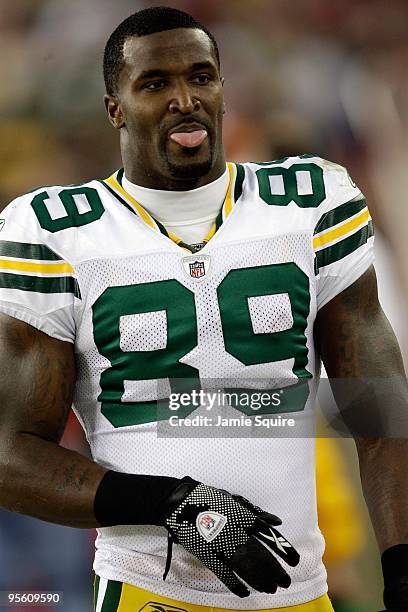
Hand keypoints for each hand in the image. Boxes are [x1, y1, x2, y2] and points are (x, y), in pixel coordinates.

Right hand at [163, 477, 299, 596]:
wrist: (181, 502)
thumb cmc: (210, 498)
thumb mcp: (235, 500)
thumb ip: (256, 512)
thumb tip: (277, 521)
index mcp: (244, 518)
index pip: (269, 536)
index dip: (283, 549)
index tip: (295, 561)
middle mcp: (237, 532)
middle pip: (261, 556)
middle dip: (275, 571)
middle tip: (285, 582)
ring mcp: (222, 545)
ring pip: (246, 567)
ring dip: (260, 580)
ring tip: (271, 589)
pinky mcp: (207, 555)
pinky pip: (224, 573)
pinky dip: (235, 584)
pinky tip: (244, 593)